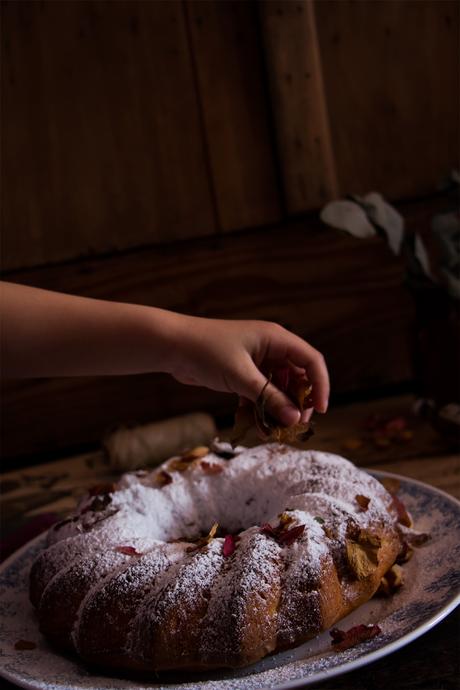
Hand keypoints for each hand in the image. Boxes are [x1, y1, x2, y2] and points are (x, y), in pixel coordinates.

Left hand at [168, 317, 329, 426]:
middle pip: (297, 377)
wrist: (171, 346)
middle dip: (297, 402)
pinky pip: (260, 394)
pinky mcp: (242, 374)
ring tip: (273, 431)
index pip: (310, 360)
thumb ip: (269, 398)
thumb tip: (295, 418)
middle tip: (294, 425)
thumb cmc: (206, 351)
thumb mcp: (240, 376)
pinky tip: (255, 426)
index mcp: (275, 339)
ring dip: (277, 409)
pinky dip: (260, 409)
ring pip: (278, 389)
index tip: (319, 410)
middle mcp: (270, 348)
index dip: (320, 385)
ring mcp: (256, 361)